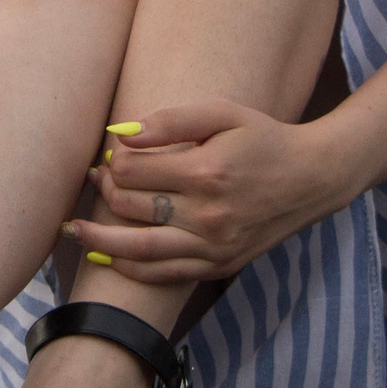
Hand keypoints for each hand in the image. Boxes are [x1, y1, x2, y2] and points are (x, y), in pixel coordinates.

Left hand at [68, 101, 351, 283]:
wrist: (312, 179)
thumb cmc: (264, 138)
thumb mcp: (223, 113)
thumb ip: (171, 120)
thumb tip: (121, 134)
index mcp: (207, 172)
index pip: (136, 171)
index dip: (115, 163)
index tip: (112, 155)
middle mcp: (208, 214)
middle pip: (134, 208)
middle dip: (107, 191)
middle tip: (96, 179)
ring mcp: (214, 246)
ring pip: (141, 249)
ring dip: (102, 240)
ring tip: (74, 231)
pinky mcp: (219, 265)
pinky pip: (165, 274)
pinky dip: (132, 268)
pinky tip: (109, 257)